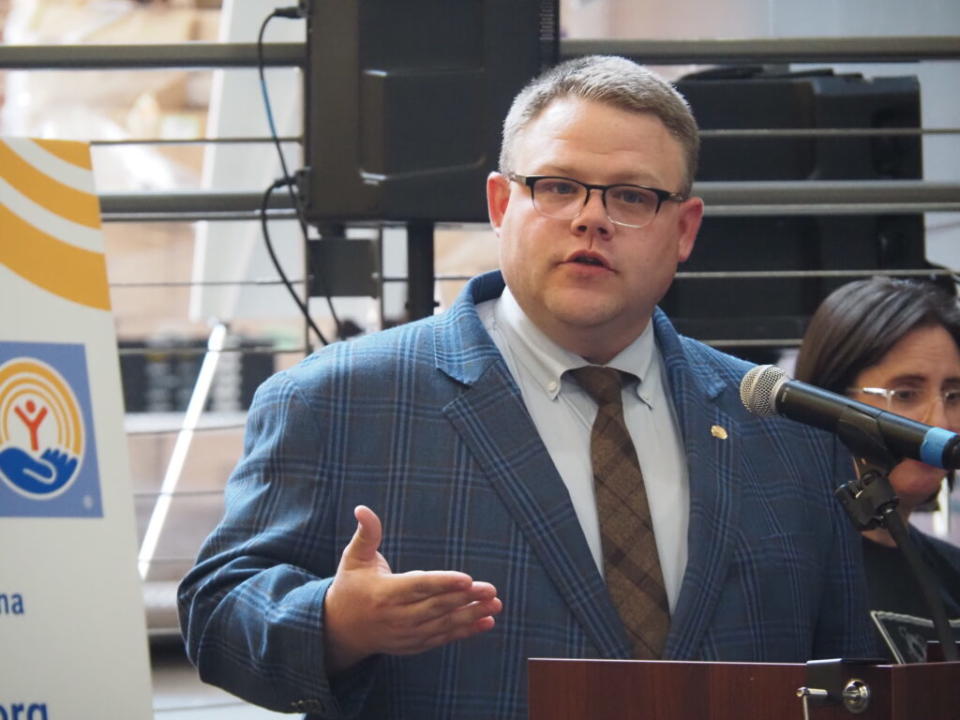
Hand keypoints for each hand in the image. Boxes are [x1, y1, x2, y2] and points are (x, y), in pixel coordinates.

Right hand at [323, 505, 502, 672]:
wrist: (340, 630)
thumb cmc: (351, 586)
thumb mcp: (354, 558)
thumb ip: (366, 533)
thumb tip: (362, 508)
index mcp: (384, 593)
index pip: (418, 587)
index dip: (443, 583)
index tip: (467, 578)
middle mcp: (396, 616)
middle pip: (436, 607)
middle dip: (466, 599)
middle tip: (491, 590)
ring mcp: (406, 634)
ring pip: (443, 625)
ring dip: (471, 616)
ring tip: (495, 605)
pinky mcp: (414, 644)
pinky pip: (443, 638)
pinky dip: (465, 631)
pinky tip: (486, 622)